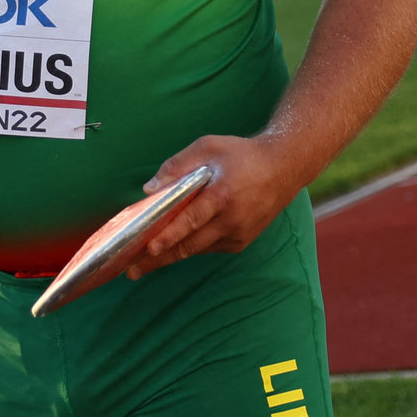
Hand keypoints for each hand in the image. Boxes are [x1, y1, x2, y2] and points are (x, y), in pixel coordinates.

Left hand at [123, 134, 300, 279]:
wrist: (283, 168)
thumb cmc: (241, 155)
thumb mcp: (208, 147)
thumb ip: (177, 165)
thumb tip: (150, 189)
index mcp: (222, 195)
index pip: (190, 220)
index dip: (169, 236)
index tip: (149, 248)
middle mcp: (231, 220)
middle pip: (190, 244)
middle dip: (160, 258)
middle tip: (133, 269)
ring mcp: (238, 234)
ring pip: (197, 249)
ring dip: (170, 256)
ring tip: (143, 265)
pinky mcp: (241, 241)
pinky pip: (209, 247)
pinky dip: (190, 247)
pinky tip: (170, 248)